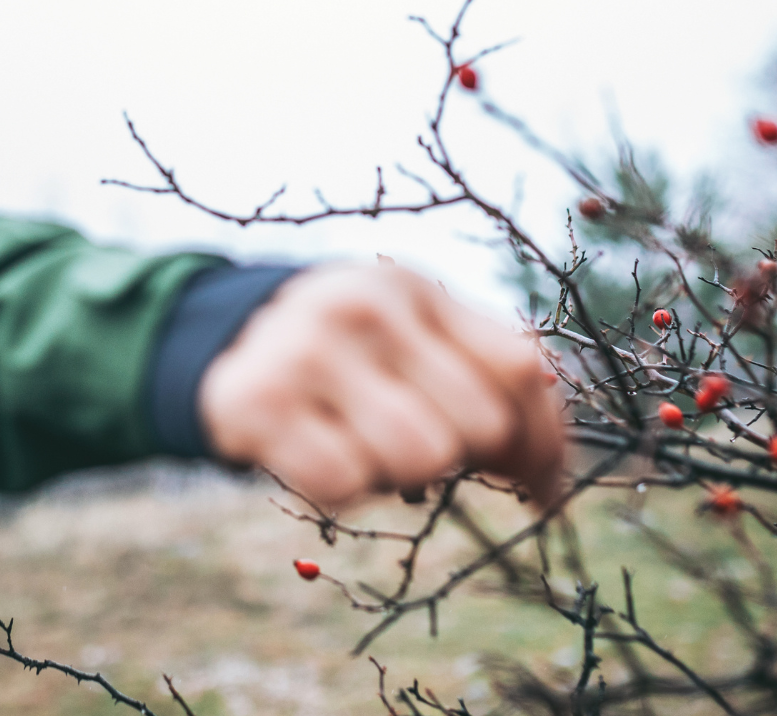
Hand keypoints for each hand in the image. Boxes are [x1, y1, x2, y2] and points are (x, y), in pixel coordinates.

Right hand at [197, 262, 562, 507]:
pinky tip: (320, 452)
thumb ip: (491, 375)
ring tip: (365, 443)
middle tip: (420, 447)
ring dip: (398, 474)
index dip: (542, 443)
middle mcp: (367, 308)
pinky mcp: (260, 403)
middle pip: (478, 426)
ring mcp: (310, 351)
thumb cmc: (351, 351)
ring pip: (419, 459)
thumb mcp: (416, 335)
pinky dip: (339, 487)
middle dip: (461, 456)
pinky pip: (345, 485)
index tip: (535, 485)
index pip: (522, 371)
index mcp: (417, 289)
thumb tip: (550, 476)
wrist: (225, 341)